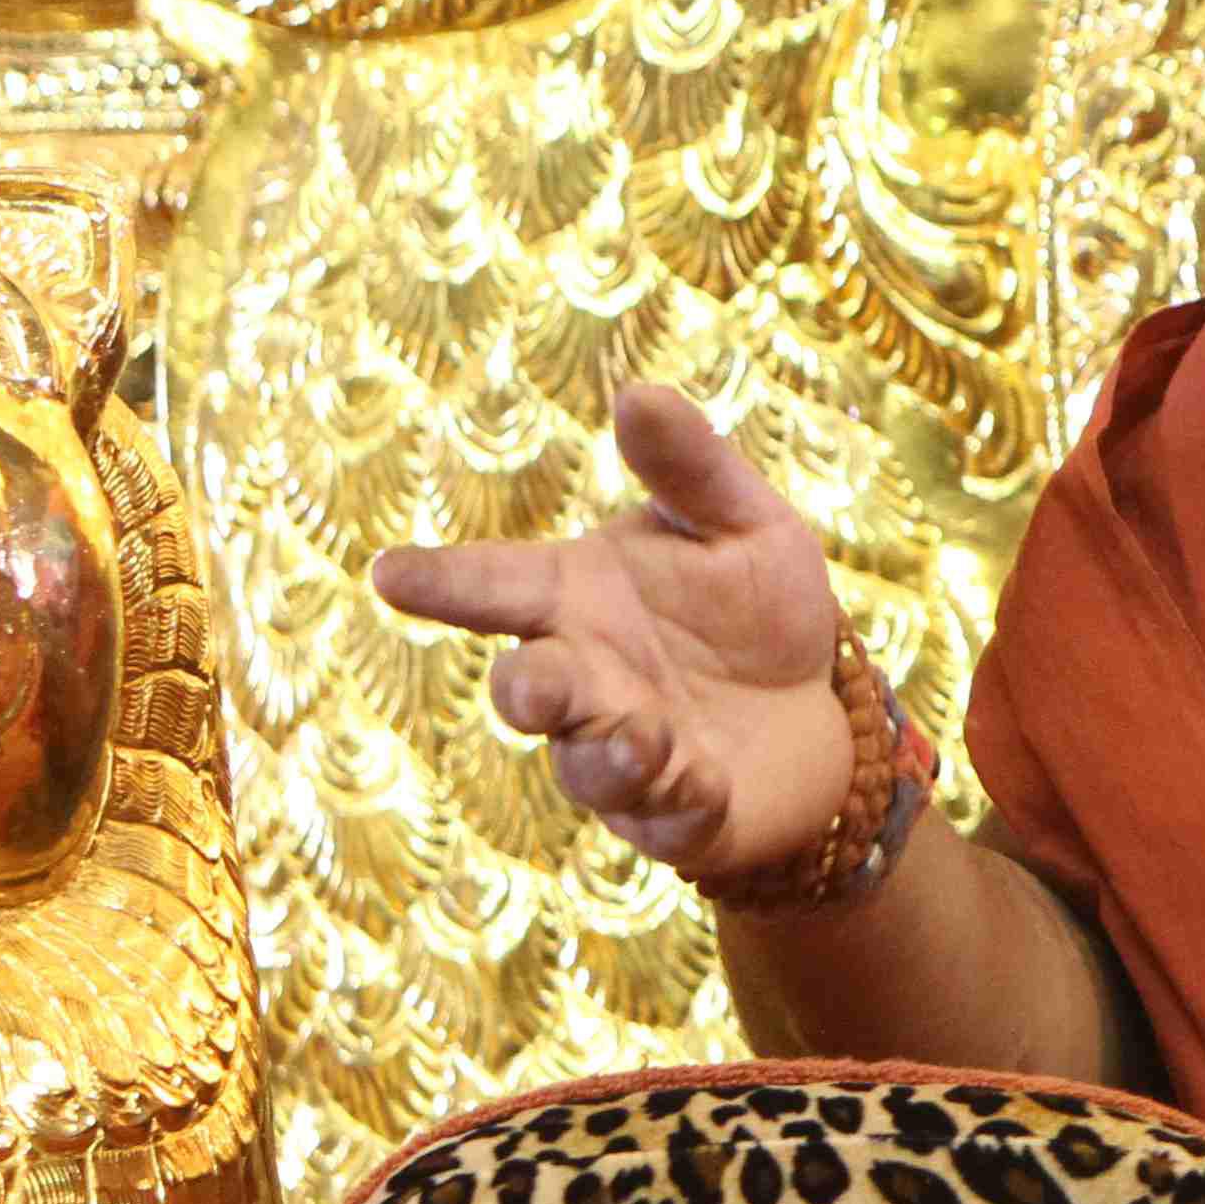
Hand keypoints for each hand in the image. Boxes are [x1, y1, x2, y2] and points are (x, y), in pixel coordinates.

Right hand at [368, 383, 854, 883]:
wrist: (818, 709)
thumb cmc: (758, 608)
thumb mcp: (744, 524)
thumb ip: (691, 468)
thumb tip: (637, 391)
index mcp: (579, 596)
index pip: (495, 583)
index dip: (442, 580)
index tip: (386, 571)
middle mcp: (584, 677)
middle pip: (528, 686)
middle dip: (528, 688)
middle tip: (530, 684)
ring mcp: (621, 751)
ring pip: (588, 761)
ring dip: (609, 750)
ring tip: (641, 736)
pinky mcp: (677, 811)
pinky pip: (666, 812)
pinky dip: (679, 797)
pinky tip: (702, 780)